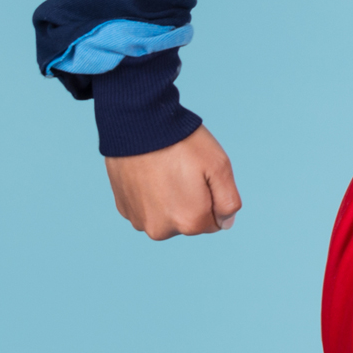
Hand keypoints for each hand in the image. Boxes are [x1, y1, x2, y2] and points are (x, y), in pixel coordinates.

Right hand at [106, 125, 242, 239]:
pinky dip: (149, 194)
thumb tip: (225, 223)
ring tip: (163, 169)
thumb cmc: (181, 142)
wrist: (137, 122)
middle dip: (191, 200)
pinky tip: (148, 172)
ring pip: (166, 216)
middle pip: (188, 221)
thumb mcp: (219, 166)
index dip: (211, 196)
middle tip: (182, 170)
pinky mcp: (123, 208)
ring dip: (168, 199)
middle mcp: (162, 230)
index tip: (200, 175)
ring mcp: (139, 220)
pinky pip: (146, 208)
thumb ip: (229, 201)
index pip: (214, 222)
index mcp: (190, 222)